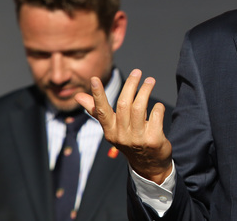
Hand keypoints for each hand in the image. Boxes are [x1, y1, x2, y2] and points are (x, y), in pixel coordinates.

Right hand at [75, 69, 172, 183]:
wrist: (149, 165)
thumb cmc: (129, 140)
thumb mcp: (112, 128)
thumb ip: (97, 111)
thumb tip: (78, 97)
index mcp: (110, 131)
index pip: (101, 111)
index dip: (98, 95)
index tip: (95, 79)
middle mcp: (121, 136)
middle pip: (124, 104)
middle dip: (131, 85)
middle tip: (138, 72)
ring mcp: (137, 139)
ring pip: (139, 107)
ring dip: (145, 90)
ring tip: (150, 80)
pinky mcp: (153, 140)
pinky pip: (156, 115)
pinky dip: (158, 107)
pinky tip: (158, 106)